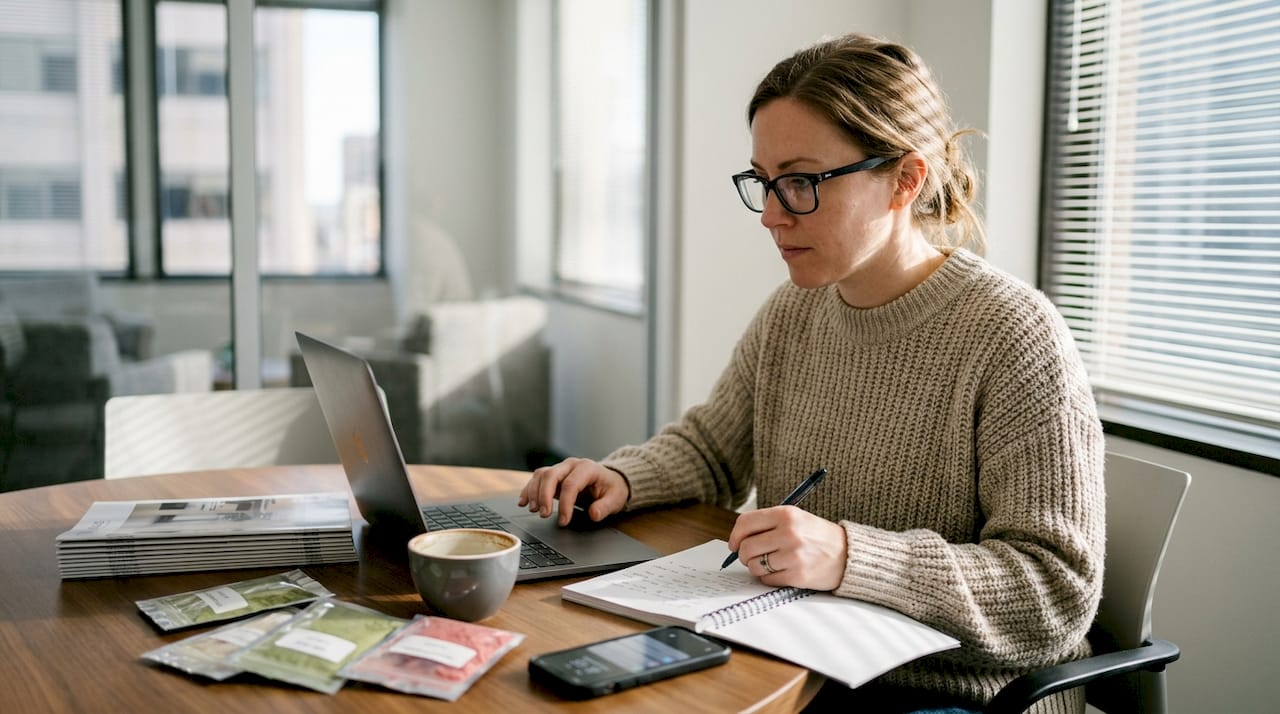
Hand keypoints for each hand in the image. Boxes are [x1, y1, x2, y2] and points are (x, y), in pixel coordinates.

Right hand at [518, 457, 629, 526]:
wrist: (609, 480)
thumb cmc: (611, 489)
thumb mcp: (615, 499)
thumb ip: (605, 507)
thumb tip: (594, 513)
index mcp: (587, 468)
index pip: (571, 484)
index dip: (565, 504)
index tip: (564, 521)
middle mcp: (571, 465)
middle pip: (551, 475)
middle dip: (544, 496)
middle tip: (544, 514)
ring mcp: (560, 468)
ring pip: (541, 475)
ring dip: (534, 493)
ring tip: (533, 510)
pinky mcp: (553, 475)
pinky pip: (537, 478)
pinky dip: (528, 490)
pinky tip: (523, 502)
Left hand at [726, 506, 846, 589]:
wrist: (848, 554)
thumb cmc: (818, 536)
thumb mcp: (796, 518)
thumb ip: (767, 524)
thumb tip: (737, 539)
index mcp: (786, 514)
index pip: (745, 523)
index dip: (735, 536)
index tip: (734, 544)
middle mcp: (789, 533)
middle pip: (746, 547)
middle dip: (744, 555)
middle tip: (751, 556)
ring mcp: (793, 555)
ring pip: (754, 565)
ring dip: (757, 568)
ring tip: (770, 564)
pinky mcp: (797, 575)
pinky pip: (767, 580)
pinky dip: (769, 578)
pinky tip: (782, 571)